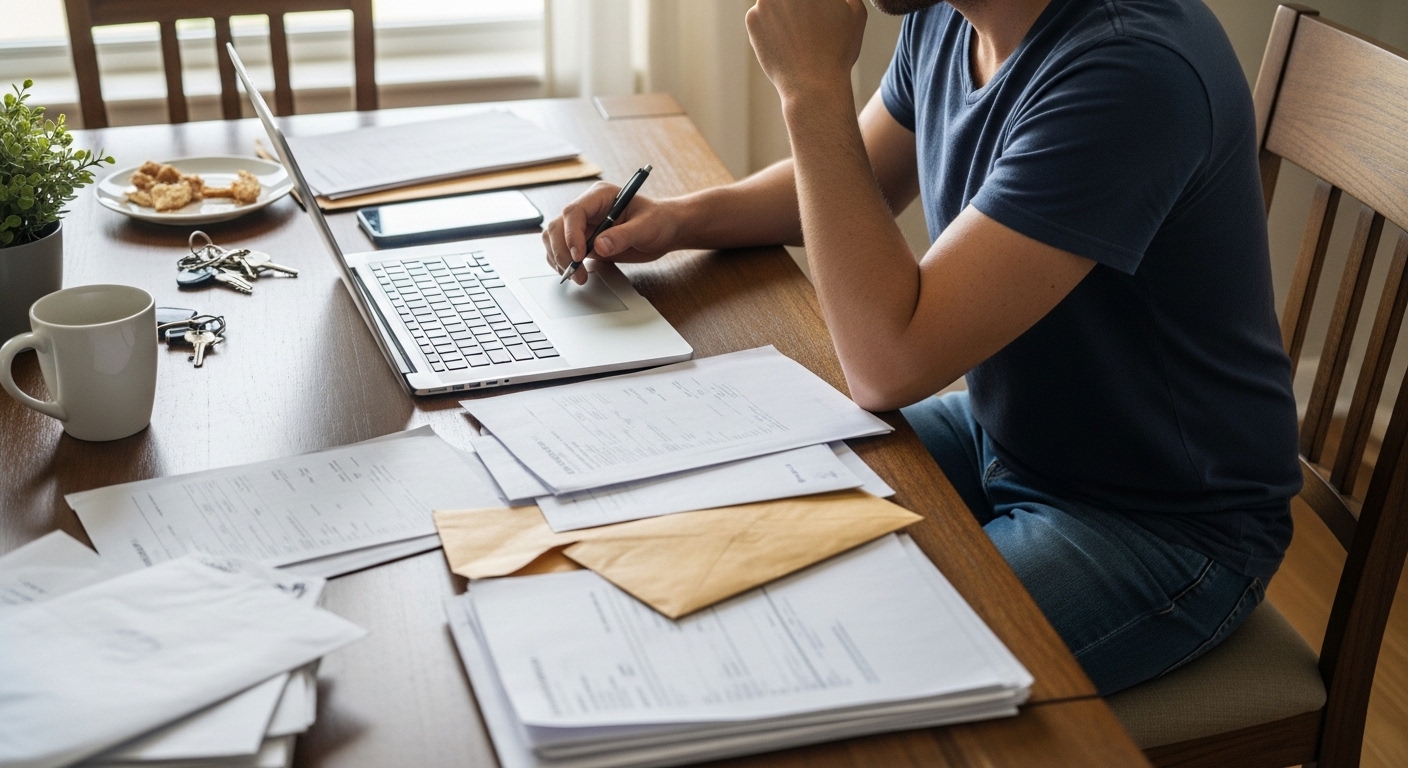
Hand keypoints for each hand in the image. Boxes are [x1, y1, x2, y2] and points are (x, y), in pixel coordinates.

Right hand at [543, 181, 681, 284]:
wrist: (665, 230)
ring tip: (578, 276)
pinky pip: (563, 251)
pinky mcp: (584, 242)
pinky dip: (563, 263)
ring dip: (559, 259)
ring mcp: (583, 226)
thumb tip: (599, 246)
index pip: (574, 212)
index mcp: (600, 196)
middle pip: (557, 226)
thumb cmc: (659, 221)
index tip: (579, 255)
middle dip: (562, 251)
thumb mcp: (647, 227)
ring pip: (554, 239)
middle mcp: (587, 209)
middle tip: (576, 272)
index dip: (571, 234)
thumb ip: (623, 235)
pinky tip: (576, 273)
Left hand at [745, 0, 865, 99]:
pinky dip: (770, 28)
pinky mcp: (752, 18)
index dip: (814, 6)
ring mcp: (766, 0)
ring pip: (774, 2)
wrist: (814, 84)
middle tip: (806, 26)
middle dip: (796, 7)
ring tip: (797, 37)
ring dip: (783, 13)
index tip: (814, 17)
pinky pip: (760, 17)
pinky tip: (785, 44)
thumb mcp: (856, 14)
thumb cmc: (838, 52)